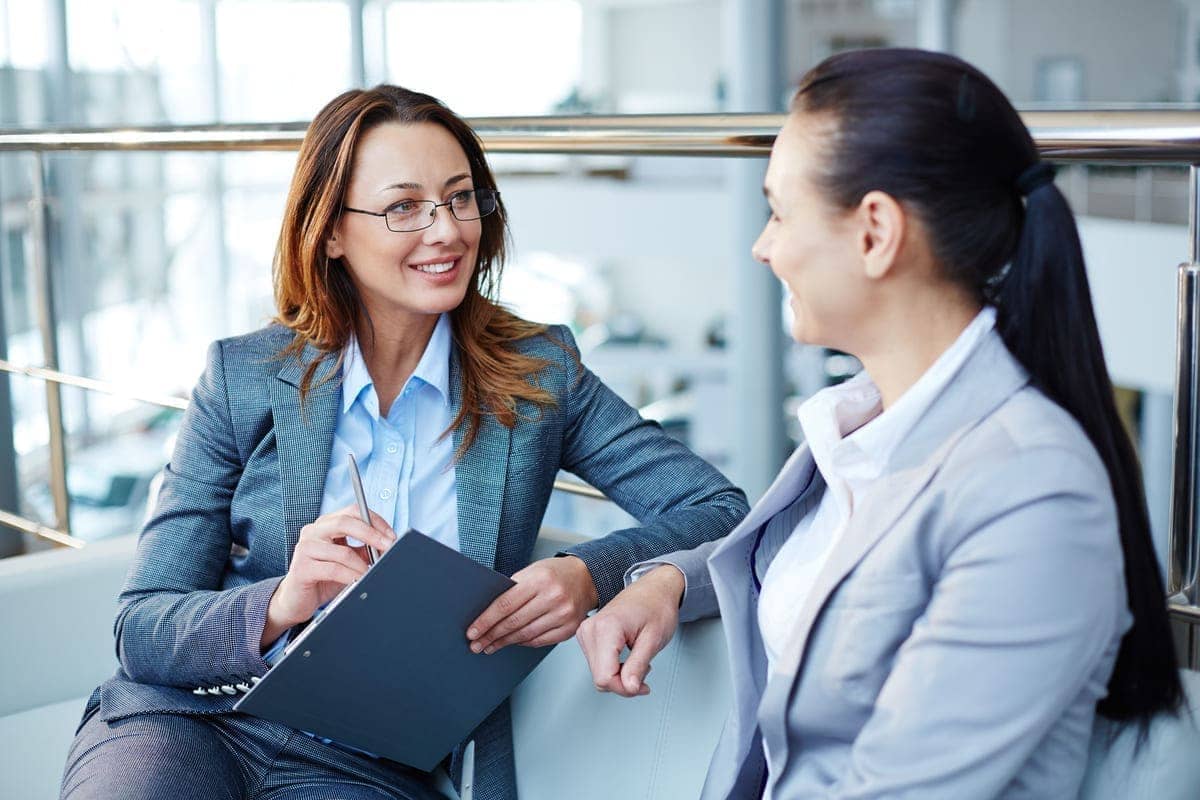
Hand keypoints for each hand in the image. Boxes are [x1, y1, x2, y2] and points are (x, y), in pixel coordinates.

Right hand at [262, 505, 396, 648]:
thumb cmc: (323, 578)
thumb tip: (387, 546)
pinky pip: (333, 569)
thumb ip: (365, 551)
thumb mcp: (349, 561)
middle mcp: (313, 531)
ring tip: (374, 572)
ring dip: (363, 564)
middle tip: (388, 547)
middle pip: (345, 522)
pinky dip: (351, 576)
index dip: (375, 521)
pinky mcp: (302, 568)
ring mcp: (305, 548)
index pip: (353, 511)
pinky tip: (358, 580)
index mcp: (326, 524)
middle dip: (372, 534)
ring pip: (342, 551)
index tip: (391, 535)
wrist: (295, 600)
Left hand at [466, 555, 598, 653]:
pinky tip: (512, 642)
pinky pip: (539, 641)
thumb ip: (512, 589)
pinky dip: (523, 643)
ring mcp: (563, 614)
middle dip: (491, 635)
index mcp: (539, 579)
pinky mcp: (570, 628)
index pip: (505, 604)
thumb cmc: (554, 574)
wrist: (586, 577)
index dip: (486, 620)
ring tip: (490, 646)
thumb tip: (487, 614)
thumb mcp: (532, 572)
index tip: (472, 632)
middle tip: (477, 644)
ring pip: (525, 634)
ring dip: (504, 642)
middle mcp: (553, 597)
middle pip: (514, 622)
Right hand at [576, 565, 683, 696]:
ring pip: (598, 674)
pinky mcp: (588, 635)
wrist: (654, 588)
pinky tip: (627, 659)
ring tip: (638, 660)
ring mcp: (586, 632)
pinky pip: (598, 664)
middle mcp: (590, 629)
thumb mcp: (654, 639)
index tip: (642, 684)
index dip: (625, 688)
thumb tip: (628, 688)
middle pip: (600, 678)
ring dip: (620, 676)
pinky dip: (614, 668)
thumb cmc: (657, 606)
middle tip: (644, 670)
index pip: (605, 677)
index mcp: (606, 628)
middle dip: (624, 683)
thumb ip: (638, 666)